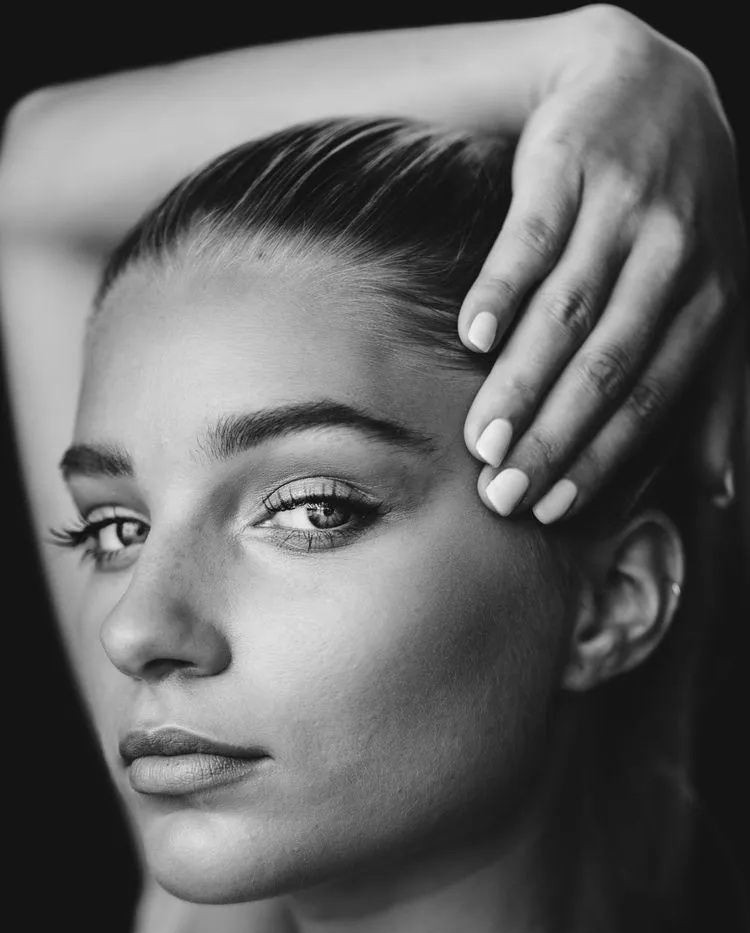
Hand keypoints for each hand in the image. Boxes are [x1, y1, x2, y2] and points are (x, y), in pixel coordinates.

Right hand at [459, 4, 744, 521]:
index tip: (553, 510)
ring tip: (479, 439)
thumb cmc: (675, 217)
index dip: (602, 457)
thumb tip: (719, 495)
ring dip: (520, 380)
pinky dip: (501, 288)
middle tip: (504, 492)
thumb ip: (713, 394)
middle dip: (554, 435)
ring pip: (568, 309)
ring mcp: (622, 206)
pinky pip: (532, 235)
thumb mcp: (711, 298)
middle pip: (608, 362)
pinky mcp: (570, 164)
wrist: (646, 86)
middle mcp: (674, 253)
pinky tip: (471, 338)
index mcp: (709, 298)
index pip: (653, 394)